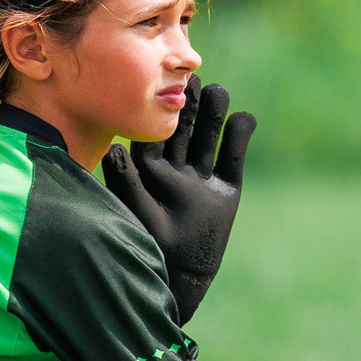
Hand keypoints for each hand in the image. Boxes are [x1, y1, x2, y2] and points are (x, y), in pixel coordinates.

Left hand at [104, 77, 255, 323]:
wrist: (180, 281)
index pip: (157, 133)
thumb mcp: (134, 215)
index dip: (162, 111)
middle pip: (185, 129)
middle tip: (196, 80)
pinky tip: (245, 117)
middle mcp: (176, 172)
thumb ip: (126, 182)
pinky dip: (239, 137)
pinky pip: (232, 158)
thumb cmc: (149, 249)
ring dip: (214, 115)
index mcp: (150, 172)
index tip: (167, 88)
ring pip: (208, 138)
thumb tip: (115, 148)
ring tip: (219, 91)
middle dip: (190, 105)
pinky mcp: (226, 192)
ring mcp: (202, 180)